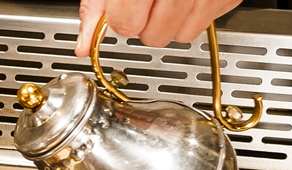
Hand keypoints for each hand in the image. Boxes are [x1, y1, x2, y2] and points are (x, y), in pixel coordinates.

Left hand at [75, 0, 243, 57]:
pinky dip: (195, 13)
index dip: (121, 18)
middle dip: (145, 24)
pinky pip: (206, 23)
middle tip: (145, 2)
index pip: (127, 25)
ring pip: (182, 35)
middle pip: (155, 36)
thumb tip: (86, 43)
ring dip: (170, 22)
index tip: (123, 8)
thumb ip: (97, 6)